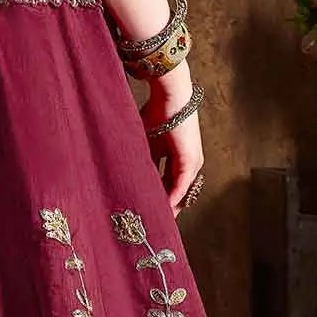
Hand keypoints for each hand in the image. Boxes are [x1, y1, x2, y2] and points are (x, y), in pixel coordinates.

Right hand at [133, 60, 204, 214]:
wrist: (169, 96)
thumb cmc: (155, 111)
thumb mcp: (145, 140)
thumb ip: (141, 157)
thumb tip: (125, 171)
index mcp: (176, 156)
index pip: (167, 182)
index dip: (158, 195)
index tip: (146, 207)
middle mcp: (187, 162)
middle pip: (175, 190)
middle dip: (163, 205)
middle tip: (150, 220)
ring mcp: (191, 162)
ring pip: (180, 192)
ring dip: (168, 206)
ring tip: (154, 220)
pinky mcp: (190, 161)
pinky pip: (180, 186)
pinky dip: (171, 198)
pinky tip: (162, 209)